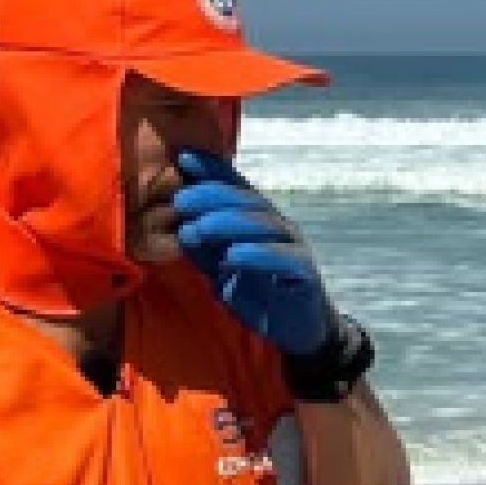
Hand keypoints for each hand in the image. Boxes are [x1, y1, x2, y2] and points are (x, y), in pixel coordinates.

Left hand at [172, 150, 331, 356]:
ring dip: (228, 223)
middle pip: (247, 200)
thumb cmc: (258, 292)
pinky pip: (283, 258)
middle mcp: (277, 225)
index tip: (182, 156)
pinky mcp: (304, 272)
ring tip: (198, 228)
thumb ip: (203, 248)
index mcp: (256, 219)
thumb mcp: (221, 267)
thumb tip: (181, 225)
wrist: (298, 328)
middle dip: (212, 195)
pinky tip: (232, 256)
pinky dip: (257, 254)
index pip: (235, 186)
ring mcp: (294, 246)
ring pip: (263, 224)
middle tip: (180, 200)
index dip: (212, 169)